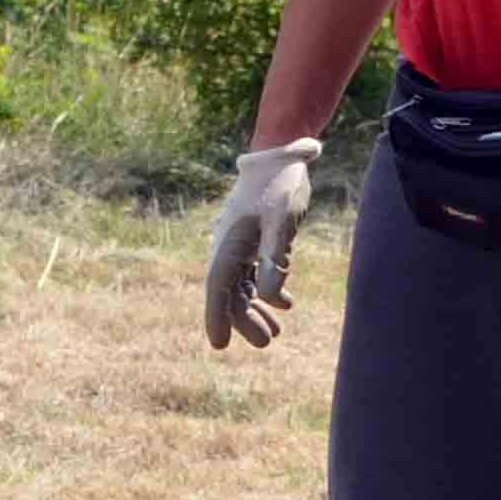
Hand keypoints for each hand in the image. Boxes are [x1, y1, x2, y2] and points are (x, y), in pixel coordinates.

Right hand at [205, 146, 311, 349]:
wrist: (281, 154)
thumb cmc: (280, 185)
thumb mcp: (282, 222)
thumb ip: (275, 258)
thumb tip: (267, 296)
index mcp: (229, 244)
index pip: (217, 288)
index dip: (216, 317)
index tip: (219, 345)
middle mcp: (229, 246)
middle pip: (230, 292)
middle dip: (244, 319)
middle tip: (266, 342)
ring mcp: (240, 243)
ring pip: (242, 285)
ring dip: (256, 308)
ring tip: (275, 332)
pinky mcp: (254, 238)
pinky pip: (253, 272)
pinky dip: (266, 289)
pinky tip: (284, 304)